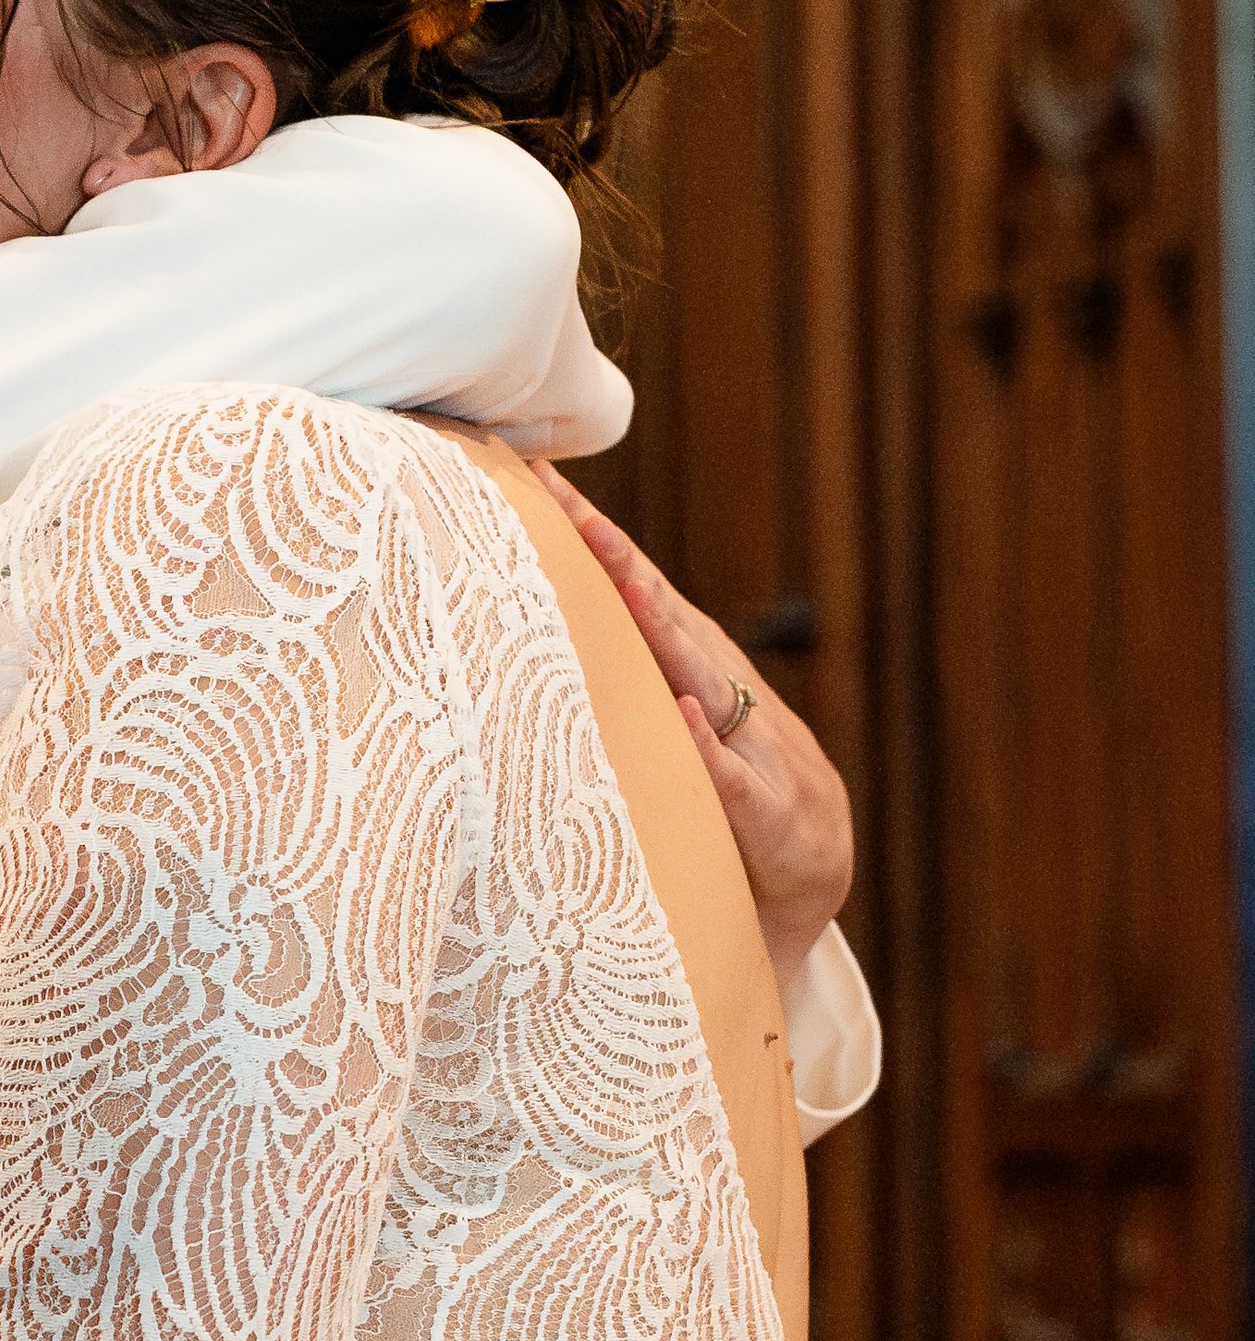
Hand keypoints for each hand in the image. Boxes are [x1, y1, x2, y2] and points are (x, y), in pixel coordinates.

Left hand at [532, 465, 852, 989]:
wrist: (810, 864)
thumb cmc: (720, 782)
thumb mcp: (664, 719)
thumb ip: (619, 669)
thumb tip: (531, 622)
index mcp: (685, 662)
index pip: (628, 585)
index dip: (586, 533)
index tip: (534, 476)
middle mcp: (714, 685)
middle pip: (657, 612)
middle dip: (614, 558)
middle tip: (567, 508)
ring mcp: (743, 742)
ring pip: (696, 677)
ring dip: (662, 632)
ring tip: (626, 586)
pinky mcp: (760, 809)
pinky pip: (728, 776)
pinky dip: (706, 745)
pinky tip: (685, 715)